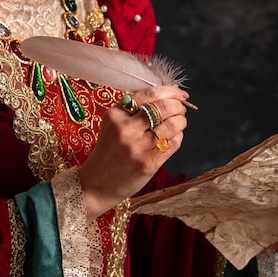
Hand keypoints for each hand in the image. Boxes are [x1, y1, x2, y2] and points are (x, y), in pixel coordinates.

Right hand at [78, 85, 190, 220]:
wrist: (96, 185)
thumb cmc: (108, 153)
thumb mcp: (113, 126)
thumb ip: (133, 110)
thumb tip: (166, 96)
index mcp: (115, 115)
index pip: (149, 94)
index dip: (170, 91)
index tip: (179, 94)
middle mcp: (126, 129)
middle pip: (163, 107)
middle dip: (178, 105)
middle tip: (181, 108)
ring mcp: (138, 147)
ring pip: (172, 124)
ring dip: (181, 121)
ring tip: (179, 122)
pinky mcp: (149, 163)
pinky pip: (173, 143)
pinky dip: (179, 137)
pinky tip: (174, 137)